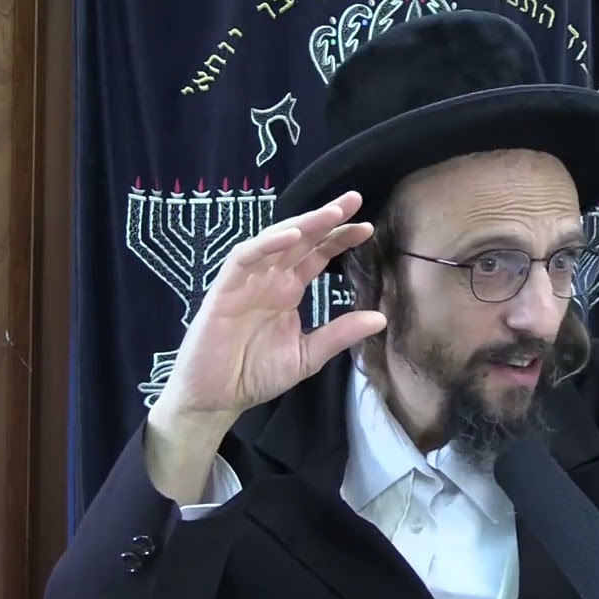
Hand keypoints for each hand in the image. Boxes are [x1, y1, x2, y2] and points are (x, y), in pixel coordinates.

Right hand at [156, 191, 386, 421]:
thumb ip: (340, 334)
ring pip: (275, 240)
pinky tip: (291, 236)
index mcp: (289, 290)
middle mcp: (270, 278)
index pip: (317, 255)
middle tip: (354, 199)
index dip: (339, 238)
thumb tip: (381, 318)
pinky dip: (266, 244)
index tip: (368, 228)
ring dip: (302, 224)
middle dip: (326, 218)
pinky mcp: (225, 289)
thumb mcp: (308, 355)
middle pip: (300, 239)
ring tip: (331, 213)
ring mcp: (247, 280)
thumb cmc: (256, 374)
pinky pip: (245, 258)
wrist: (216, 398)